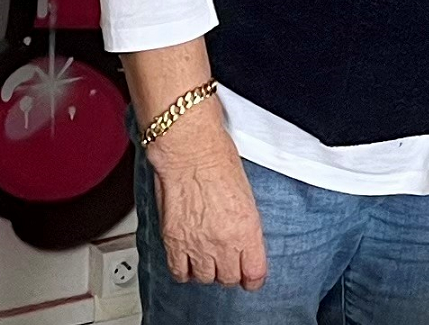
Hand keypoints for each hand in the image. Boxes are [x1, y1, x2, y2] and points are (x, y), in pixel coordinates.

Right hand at [148, 129, 266, 289]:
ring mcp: (197, 244)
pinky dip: (184, 270)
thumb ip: (246, 227)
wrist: (189, 149)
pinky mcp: (173, 241)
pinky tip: (187, 260)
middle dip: (229, 271)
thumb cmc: (218, 160)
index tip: (250, 276)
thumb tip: (244, 244)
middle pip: (229, 279)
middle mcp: (223, 242)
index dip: (253, 278)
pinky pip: (179, 273)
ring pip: (205, 279)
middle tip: (226, 261)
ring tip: (206, 257)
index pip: (255, 274)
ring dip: (207, 270)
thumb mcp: (247, 197)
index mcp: (247, 230)